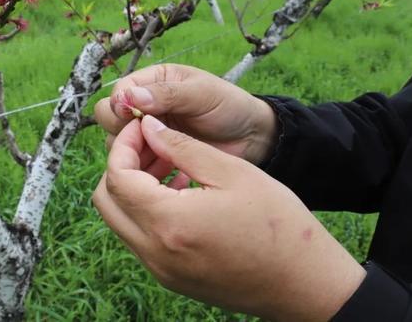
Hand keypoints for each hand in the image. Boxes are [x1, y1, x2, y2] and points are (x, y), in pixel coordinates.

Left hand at [93, 116, 364, 320]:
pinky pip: (141, 239)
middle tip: (152, 145)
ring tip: (170, 165)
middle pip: (107, 201)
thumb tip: (148, 127)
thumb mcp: (232, 172)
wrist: (304, 283)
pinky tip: (181, 192)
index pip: (117, 177)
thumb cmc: (278, 225)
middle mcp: (155, 253)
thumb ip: (182, 147)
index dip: (124, 145)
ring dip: (134, 189)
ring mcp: (161, 271)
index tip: (143, 127)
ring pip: (121, 220)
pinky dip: (148, 211)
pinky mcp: (171, 278)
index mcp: (169, 223)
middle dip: (121, 166)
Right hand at [94, 64, 277, 164]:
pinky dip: (142, 170)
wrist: (251, 138)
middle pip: (109, 117)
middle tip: (146, 140)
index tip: (132, 118)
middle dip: (121, 129)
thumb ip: (168, 95)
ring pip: (117, 143)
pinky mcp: (155, 157)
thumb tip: (130, 97)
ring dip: (131, 153)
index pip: (120, 91)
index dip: (121, 105)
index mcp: (153, 82)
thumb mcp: (202, 94)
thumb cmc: (229, 106)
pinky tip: (161, 175)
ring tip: (157, 159)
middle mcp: (144, 107)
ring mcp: (148, 133)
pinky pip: (135, 165)